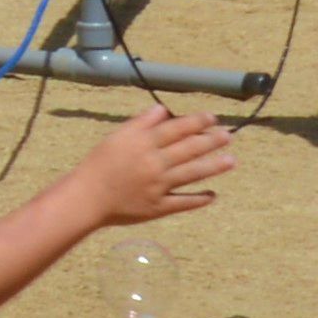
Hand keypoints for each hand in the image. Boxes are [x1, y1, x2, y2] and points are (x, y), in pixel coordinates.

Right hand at [80, 105, 234, 219]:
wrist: (86, 198)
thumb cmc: (100, 164)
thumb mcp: (116, 137)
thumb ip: (141, 123)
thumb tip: (163, 110)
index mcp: (143, 144)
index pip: (176, 129)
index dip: (196, 122)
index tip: (212, 117)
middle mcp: (153, 163)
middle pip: (188, 149)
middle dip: (210, 141)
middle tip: (228, 136)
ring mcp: (158, 187)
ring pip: (191, 173)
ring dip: (213, 166)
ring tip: (230, 160)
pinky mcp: (158, 207)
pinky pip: (183, 202)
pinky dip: (199, 199)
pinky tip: (212, 194)